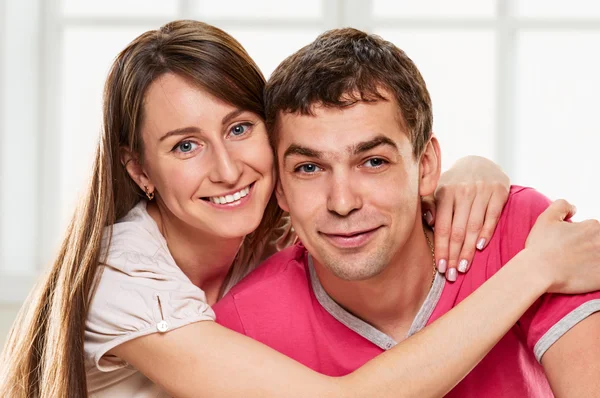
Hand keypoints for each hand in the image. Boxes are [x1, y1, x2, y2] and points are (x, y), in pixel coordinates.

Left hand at [421, 156, 509, 280]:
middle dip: (454, 255)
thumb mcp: (439, 191)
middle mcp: (463, 191)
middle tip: (452, 275)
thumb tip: (428, 221)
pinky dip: (486, 233)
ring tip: (464, 268)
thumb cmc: (454, 185)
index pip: (443, 227)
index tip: (441, 268)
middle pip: (458, 230)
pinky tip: (480, 248)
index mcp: (445, 193)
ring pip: (474, 227)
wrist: (479, 163)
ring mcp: (482, 191)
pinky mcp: (499, 191)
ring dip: (469, 250)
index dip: (442, 249)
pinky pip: (492, 217)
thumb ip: (430, 205)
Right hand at [524, 199, 599, 293]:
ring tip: (576, 266)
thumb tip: (574, 209)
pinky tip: (580, 275)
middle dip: (588, 248)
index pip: (593, 231)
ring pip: (598, 257)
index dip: (580, 237)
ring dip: (591, 260)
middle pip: (598, 243)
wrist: (538, 273)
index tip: (569, 246)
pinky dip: (593, 273)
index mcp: (592, 227)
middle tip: (572, 257)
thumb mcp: (546, 218)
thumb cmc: (540, 247)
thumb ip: (562, 206)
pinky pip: (599, 274)